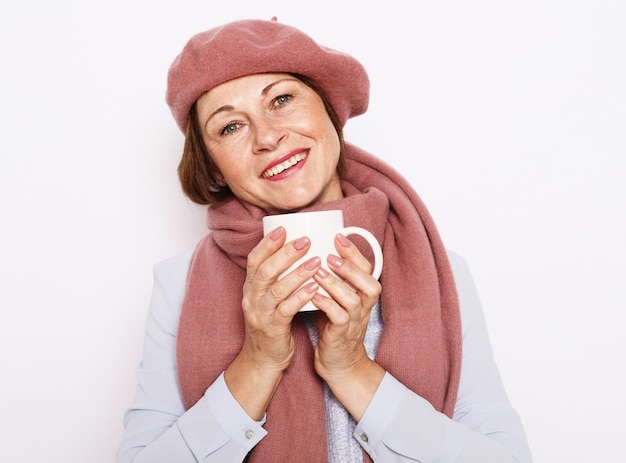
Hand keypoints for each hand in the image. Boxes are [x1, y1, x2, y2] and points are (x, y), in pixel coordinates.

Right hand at [225, 226, 320, 418]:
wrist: (262, 359)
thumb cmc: (271, 322)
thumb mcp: (267, 297)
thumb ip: (275, 277)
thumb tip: (293, 249)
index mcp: (250, 287)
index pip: (254, 259)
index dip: (267, 243)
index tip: (283, 228)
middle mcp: (251, 298)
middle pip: (265, 270)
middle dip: (285, 253)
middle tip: (306, 240)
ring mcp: (260, 314)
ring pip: (276, 289)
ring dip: (297, 273)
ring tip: (316, 261)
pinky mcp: (272, 329)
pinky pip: (286, 310)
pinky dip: (300, 297)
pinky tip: (314, 287)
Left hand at [311, 233, 384, 419]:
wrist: (338, 362)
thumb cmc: (334, 324)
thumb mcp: (338, 297)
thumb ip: (334, 277)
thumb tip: (317, 247)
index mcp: (363, 294)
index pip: (367, 268)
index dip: (355, 252)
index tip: (338, 236)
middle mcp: (364, 306)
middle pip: (369, 283)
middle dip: (350, 267)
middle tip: (330, 254)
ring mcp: (354, 321)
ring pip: (353, 300)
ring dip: (336, 284)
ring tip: (318, 271)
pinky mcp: (341, 336)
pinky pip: (338, 318)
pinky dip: (326, 305)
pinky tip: (313, 296)